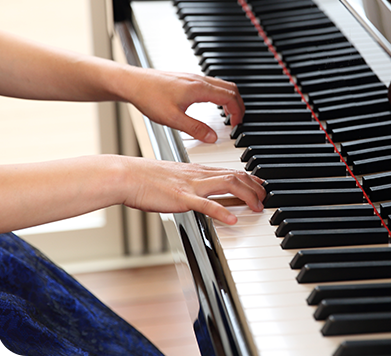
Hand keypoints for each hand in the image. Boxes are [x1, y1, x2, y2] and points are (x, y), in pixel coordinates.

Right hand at [120, 157, 265, 224]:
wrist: (125, 175)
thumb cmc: (144, 178)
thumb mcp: (174, 177)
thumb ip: (190, 182)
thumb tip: (200, 191)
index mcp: (197, 170)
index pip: (231, 170)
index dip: (251, 177)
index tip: (262, 184)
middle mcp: (198, 174)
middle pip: (236, 175)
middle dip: (256, 187)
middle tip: (265, 198)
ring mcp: (191, 185)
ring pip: (228, 185)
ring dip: (247, 196)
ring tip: (258, 207)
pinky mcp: (181, 198)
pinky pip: (205, 204)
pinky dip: (221, 211)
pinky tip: (232, 220)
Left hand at [121, 68, 244, 142]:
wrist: (131, 82)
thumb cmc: (148, 97)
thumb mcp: (173, 119)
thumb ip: (195, 129)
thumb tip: (213, 138)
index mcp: (200, 88)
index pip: (230, 97)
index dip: (238, 112)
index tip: (236, 125)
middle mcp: (199, 80)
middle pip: (231, 89)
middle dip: (238, 105)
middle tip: (237, 121)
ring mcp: (193, 77)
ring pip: (222, 85)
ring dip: (229, 100)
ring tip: (227, 115)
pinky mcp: (186, 79)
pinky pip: (212, 84)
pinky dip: (219, 95)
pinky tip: (211, 106)